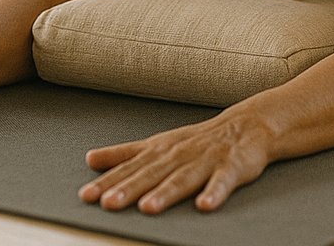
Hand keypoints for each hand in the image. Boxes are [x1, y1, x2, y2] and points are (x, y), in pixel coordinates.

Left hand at [79, 109, 273, 214]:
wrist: (247, 125)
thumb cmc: (197, 140)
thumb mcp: (158, 143)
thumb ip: (125, 153)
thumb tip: (91, 159)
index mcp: (160, 150)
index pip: (130, 167)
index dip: (108, 181)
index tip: (86, 195)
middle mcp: (179, 154)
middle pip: (152, 173)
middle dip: (129, 188)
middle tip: (108, 203)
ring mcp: (206, 160)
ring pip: (183, 178)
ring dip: (165, 193)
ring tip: (148, 208)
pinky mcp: (232, 167)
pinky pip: (223, 181)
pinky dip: (215, 193)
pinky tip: (205, 206)